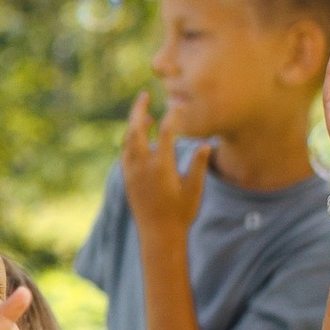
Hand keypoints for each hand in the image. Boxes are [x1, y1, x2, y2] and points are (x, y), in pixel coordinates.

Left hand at [120, 88, 206, 237]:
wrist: (158, 235)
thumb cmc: (181, 213)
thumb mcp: (194, 189)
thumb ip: (198, 165)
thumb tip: (205, 144)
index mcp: (161, 167)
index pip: (165, 131)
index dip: (173, 115)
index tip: (179, 105)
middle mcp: (142, 167)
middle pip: (136, 129)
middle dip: (139, 109)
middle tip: (144, 94)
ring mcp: (131, 172)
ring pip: (127, 140)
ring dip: (133, 124)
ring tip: (144, 114)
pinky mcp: (126, 179)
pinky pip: (124, 152)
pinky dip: (130, 140)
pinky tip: (137, 135)